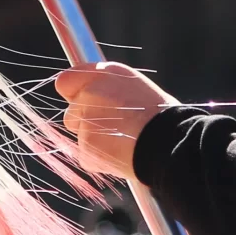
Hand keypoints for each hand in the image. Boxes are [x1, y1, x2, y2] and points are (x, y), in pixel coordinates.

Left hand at [53, 61, 177, 181]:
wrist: (169, 142)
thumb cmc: (161, 116)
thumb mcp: (136, 86)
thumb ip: (108, 85)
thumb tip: (92, 91)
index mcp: (104, 74)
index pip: (67, 81)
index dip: (74, 94)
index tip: (83, 103)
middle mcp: (89, 94)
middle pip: (72, 112)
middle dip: (87, 122)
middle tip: (113, 128)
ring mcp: (85, 121)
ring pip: (80, 135)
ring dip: (94, 140)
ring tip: (123, 142)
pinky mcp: (86, 147)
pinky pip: (87, 156)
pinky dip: (100, 160)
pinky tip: (122, 155)